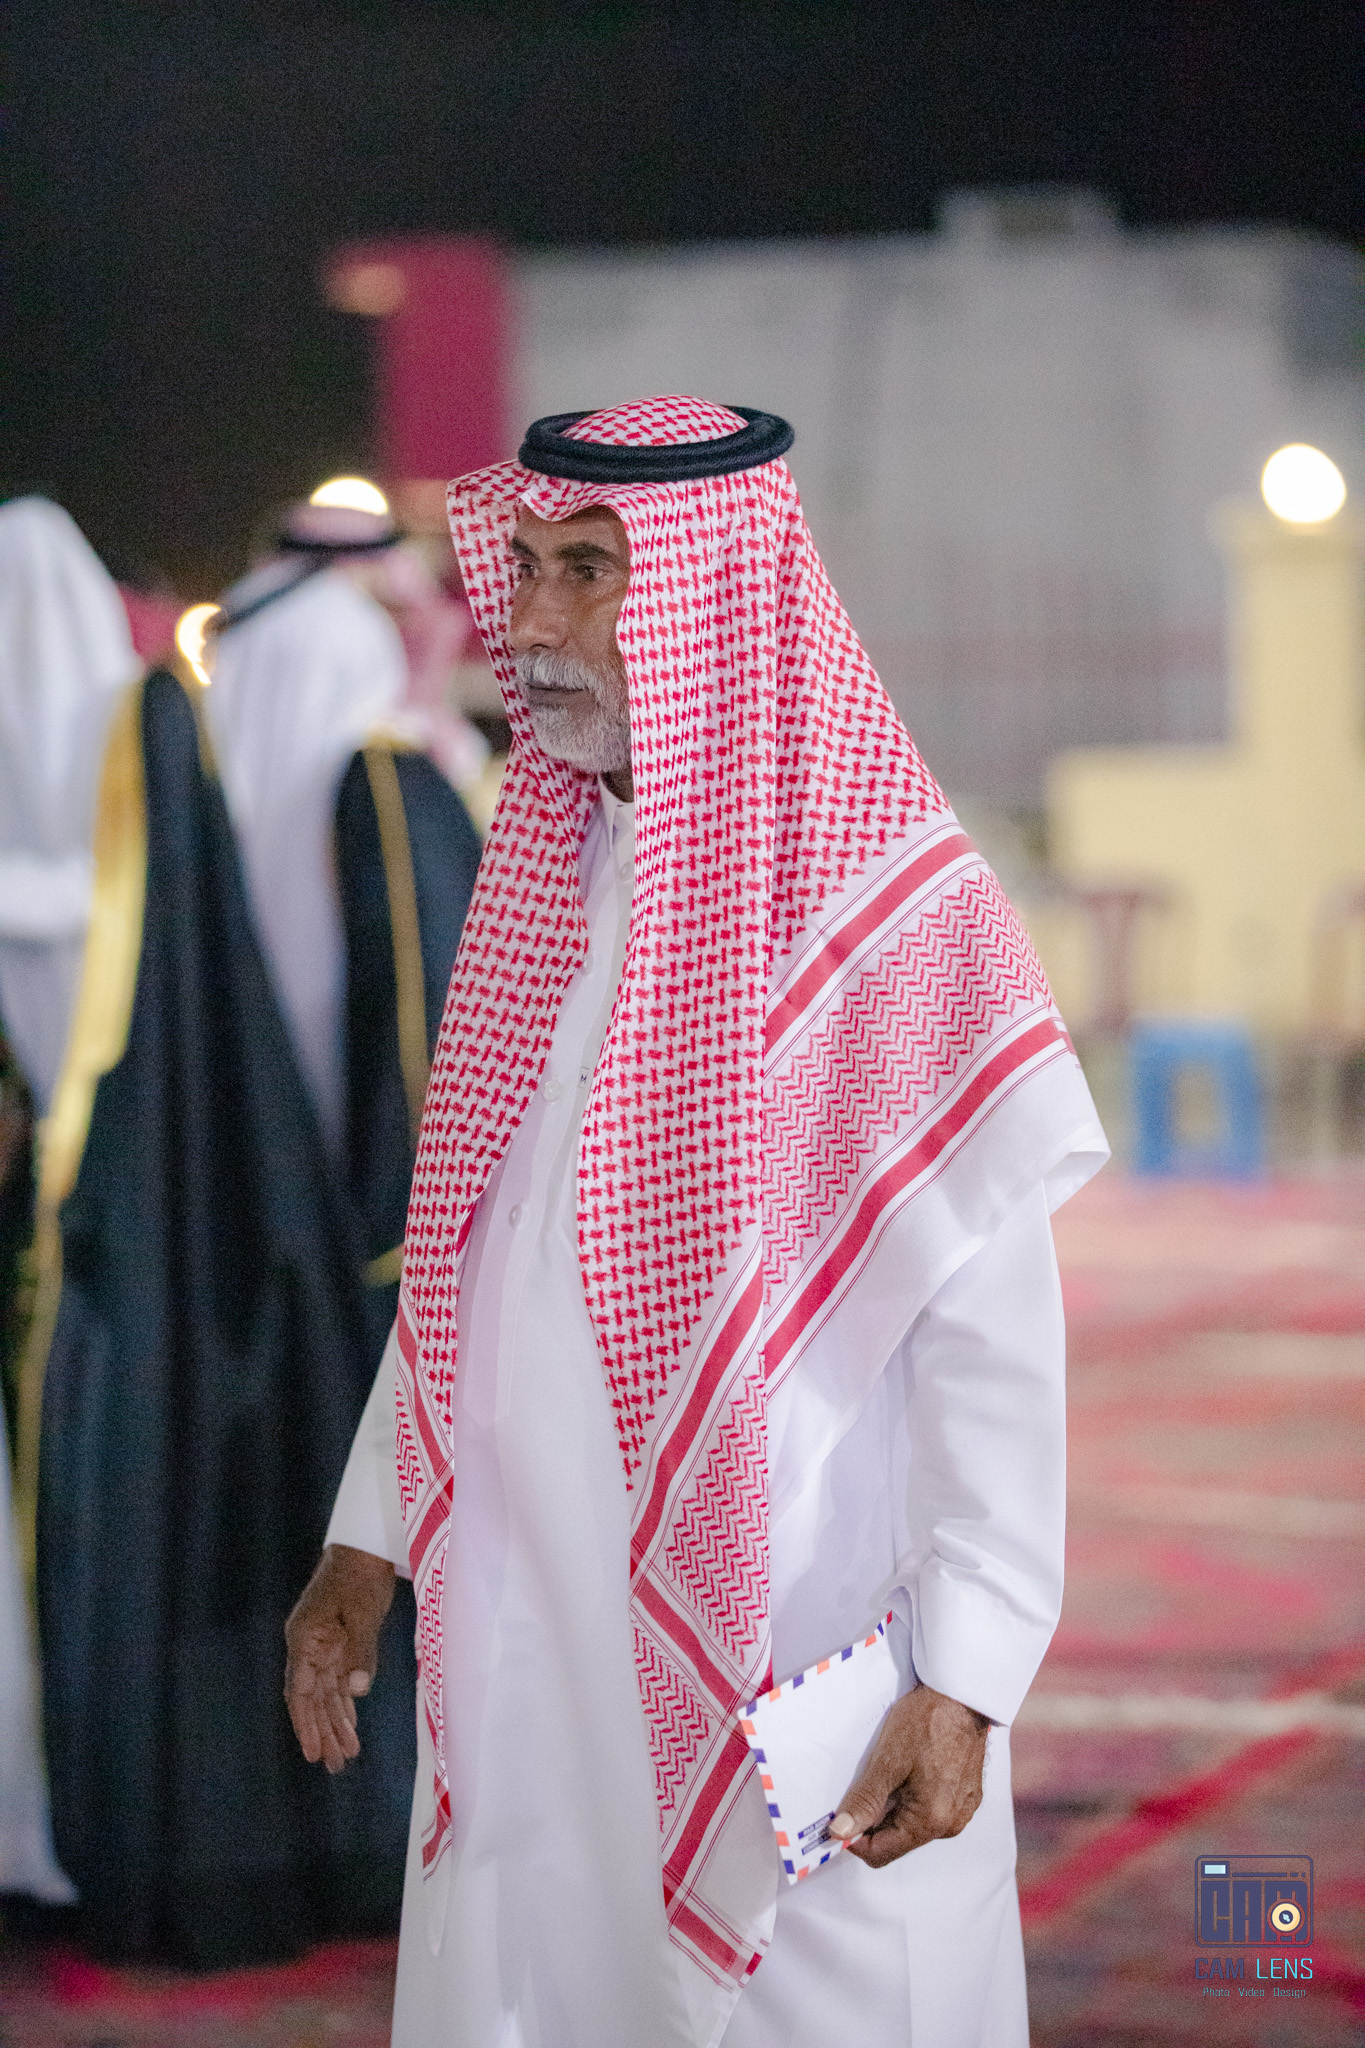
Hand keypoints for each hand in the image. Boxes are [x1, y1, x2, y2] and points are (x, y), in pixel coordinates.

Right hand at [284, 1544, 395, 1772]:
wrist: (365, 1546)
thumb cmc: (360, 1574)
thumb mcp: (362, 1612)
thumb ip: (360, 1652)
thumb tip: (356, 1692)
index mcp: (304, 1638)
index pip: (299, 1691)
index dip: (306, 1724)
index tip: (314, 1752)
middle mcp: (309, 1647)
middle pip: (311, 1699)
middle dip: (322, 1733)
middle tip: (334, 1766)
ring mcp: (324, 1647)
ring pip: (326, 1695)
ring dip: (336, 1724)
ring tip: (346, 1757)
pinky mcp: (341, 1645)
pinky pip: (339, 1683)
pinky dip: (345, 1706)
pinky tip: (351, 1727)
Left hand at [829, 1683, 989, 1867]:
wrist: (963, 1693)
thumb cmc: (927, 1721)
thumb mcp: (887, 1760)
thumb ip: (864, 1801)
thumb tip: (840, 1832)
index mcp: (931, 1822)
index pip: (881, 1854)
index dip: (854, 1839)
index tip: (838, 1818)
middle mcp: (951, 1825)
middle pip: (898, 1840)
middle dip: (874, 1819)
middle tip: (863, 1784)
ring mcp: (962, 1811)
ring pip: (914, 1824)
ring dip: (894, 1806)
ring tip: (889, 1771)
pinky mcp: (967, 1795)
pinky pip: (931, 1810)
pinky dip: (913, 1797)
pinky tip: (909, 1768)